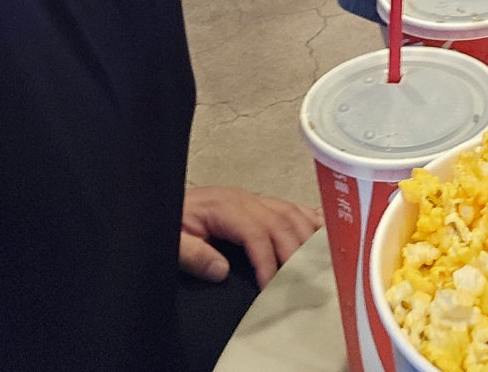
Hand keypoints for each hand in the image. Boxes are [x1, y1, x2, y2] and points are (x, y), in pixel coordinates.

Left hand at [180, 185, 321, 288]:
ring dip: (306, 237)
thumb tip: (221, 270)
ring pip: (290, 213)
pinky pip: (290, 207)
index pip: (256, 232)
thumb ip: (194, 255)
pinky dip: (309, 219)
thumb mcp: (174, 241)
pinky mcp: (258, 203)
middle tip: (305, 282)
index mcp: (225, 208)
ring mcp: (254, 199)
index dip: (267, 260)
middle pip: (280, 222)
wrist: (164, 201)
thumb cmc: (172, 221)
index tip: (272, 287)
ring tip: (319, 264)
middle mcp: (244, 200)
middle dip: (295, 253)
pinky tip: (323, 233)